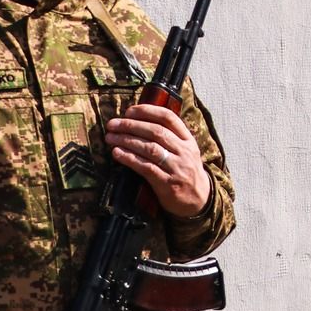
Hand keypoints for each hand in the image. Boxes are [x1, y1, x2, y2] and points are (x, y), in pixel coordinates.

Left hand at [103, 101, 209, 217]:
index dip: (148, 111)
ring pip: (150, 148)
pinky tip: (117, 153)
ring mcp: (176, 167)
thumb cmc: (185, 172)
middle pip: (156, 132)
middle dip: (131, 125)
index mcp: (188, 140)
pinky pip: (146, 168)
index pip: (169, 118)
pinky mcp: (167, 184)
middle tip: (113, 124)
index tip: (129, 111)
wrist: (199, 199)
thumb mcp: (186, 151)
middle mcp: (184, 151)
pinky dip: (130, 159)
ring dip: (127, 140)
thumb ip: (170, 137)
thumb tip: (139, 121)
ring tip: (111, 137)